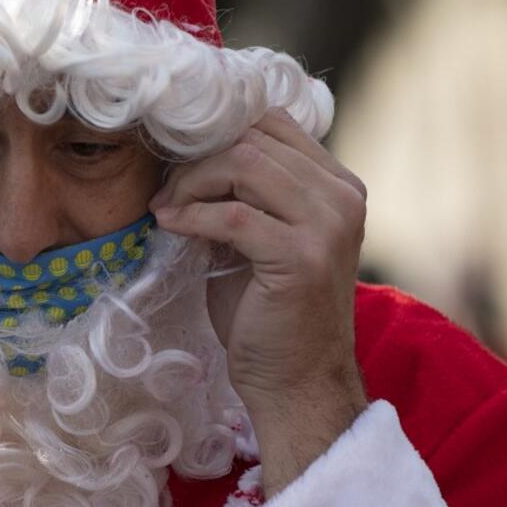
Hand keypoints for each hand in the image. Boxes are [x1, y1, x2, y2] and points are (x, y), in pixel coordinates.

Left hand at [150, 108, 368, 496]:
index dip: (217, 135)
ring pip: (244, 164)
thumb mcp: (258, 241)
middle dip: (196, 159)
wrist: (295, 383)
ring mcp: (328, 224)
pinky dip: (191, 215)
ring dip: (191, 182)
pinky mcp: (302, 256)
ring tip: (166, 209)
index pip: (273, 123)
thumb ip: (242, 196)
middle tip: (164, 190)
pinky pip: (233, 215)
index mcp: (338, 186)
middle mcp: (342, 197)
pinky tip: (169, 225)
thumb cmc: (269, 316)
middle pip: (254, 138)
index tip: (179, 165)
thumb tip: (186, 160)